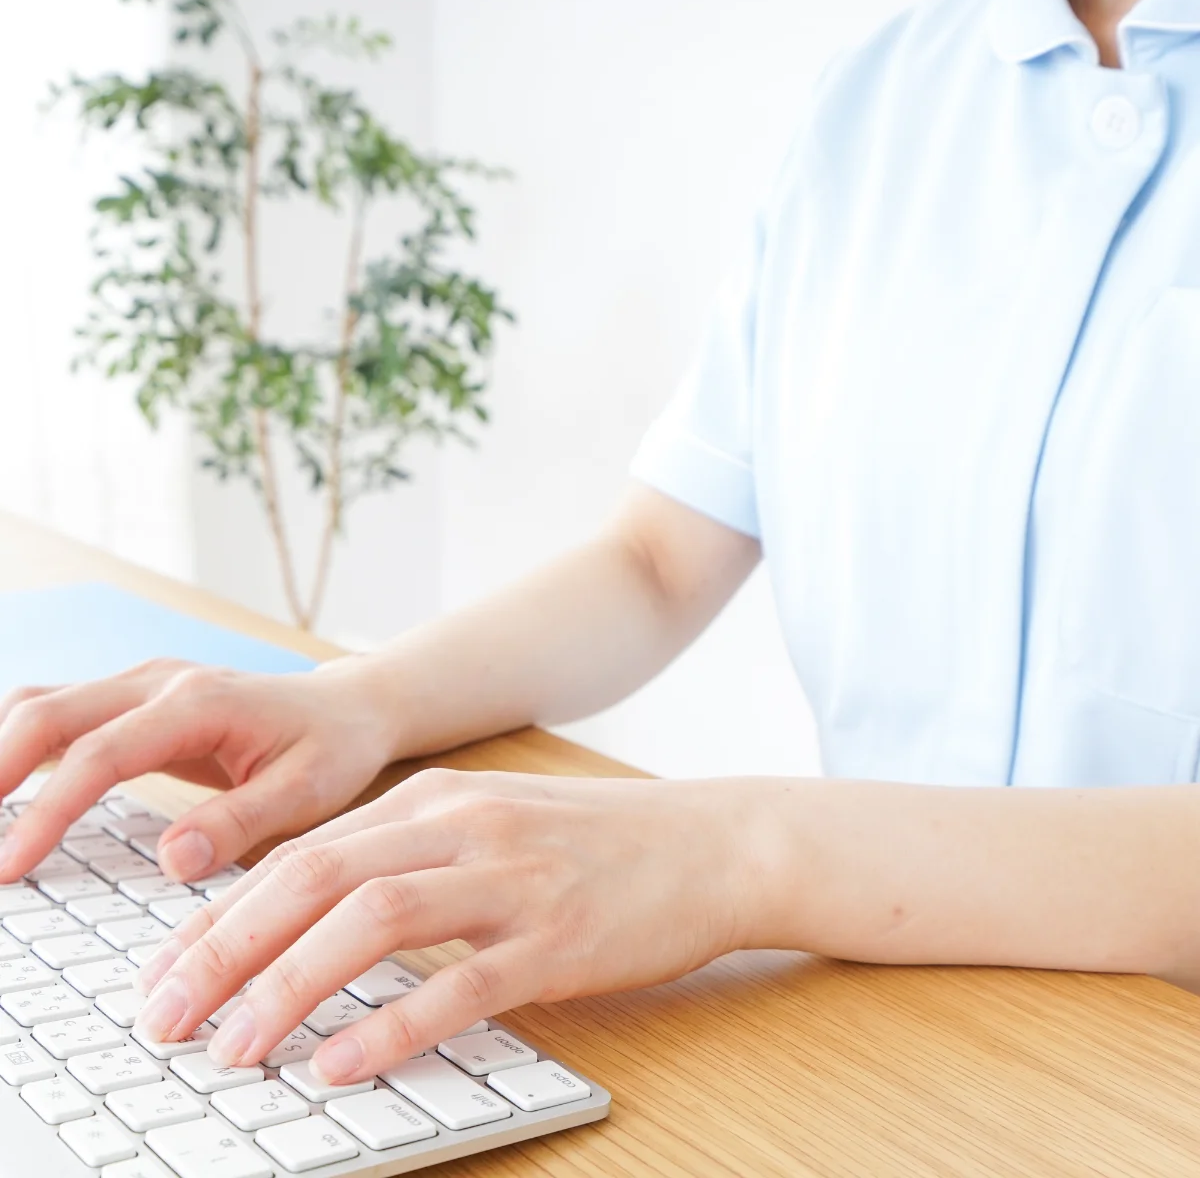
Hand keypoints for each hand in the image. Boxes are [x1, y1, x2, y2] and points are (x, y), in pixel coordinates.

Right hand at [0, 657, 396, 883]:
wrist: (349, 706)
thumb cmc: (333, 746)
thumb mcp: (308, 790)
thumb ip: (240, 822)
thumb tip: (171, 861)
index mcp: (200, 704)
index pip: (100, 755)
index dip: (47, 811)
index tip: (10, 867)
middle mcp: (160, 682)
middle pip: (47, 713)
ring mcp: (143, 684)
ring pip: (41, 705)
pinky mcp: (135, 700)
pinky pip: (59, 715)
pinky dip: (17, 747)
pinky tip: (0, 790)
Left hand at [132, 768, 763, 1084]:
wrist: (709, 842)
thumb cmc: (594, 842)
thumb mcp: (489, 824)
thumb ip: (406, 857)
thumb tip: (310, 919)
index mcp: (434, 800)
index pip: (301, 853)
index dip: (220, 915)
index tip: (163, 973)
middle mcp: (463, 827)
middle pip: (315, 879)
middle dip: (225, 950)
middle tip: (163, 1018)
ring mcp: (511, 880)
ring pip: (372, 923)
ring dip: (289, 988)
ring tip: (232, 1050)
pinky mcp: (558, 941)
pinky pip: (458, 985)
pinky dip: (390, 1027)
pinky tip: (340, 1066)